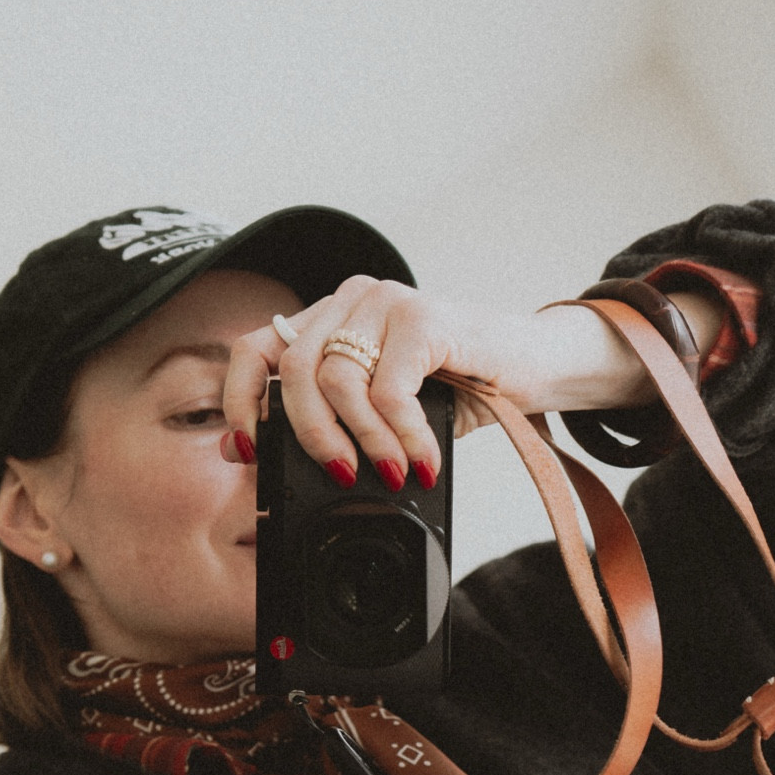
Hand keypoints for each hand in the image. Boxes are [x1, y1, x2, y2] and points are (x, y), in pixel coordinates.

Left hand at [218, 279, 721, 488]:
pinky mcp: (424, 317)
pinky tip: (423, 457)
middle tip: (342, 475)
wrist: (534, 366)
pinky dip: (401, 436)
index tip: (244, 452)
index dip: (240, 401)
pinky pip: (389, 390)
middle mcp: (352, 298)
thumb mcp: (388, 410)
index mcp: (331, 317)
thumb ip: (343, 421)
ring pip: (336, 381)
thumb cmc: (461, 390)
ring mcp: (386, 301)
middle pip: (293, 370)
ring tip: (390, 471)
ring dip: (363, 442)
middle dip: (310, 436)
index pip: (257, 349)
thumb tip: (305, 469)